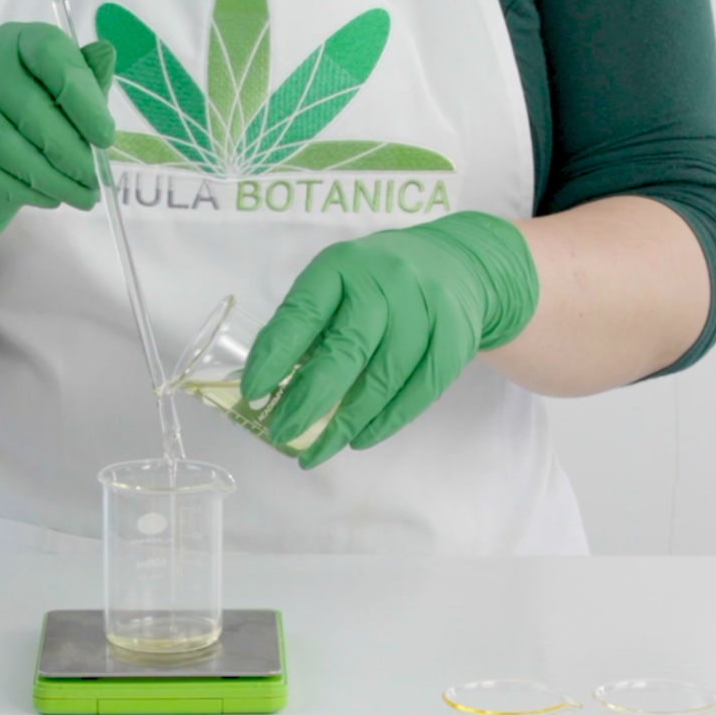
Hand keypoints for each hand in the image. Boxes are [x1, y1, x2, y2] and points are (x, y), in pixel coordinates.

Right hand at [0, 22, 114, 253]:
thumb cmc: (23, 128)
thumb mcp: (60, 103)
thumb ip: (84, 83)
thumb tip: (108, 53)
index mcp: (17, 41)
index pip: (49, 52)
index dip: (80, 95)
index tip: (105, 137)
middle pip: (26, 105)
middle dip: (68, 150)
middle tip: (94, 180)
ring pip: (5, 144)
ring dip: (49, 178)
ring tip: (78, 196)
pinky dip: (21, 190)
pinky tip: (46, 198)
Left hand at [240, 212, 538, 466]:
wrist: (462, 264)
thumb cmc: (381, 281)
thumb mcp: (340, 283)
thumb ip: (309, 324)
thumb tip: (268, 385)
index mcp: (343, 265)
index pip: (303, 313)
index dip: (275, 355)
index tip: (254, 392)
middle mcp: (387, 282)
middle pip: (346, 351)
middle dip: (308, 400)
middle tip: (283, 432)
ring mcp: (426, 310)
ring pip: (383, 381)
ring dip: (345, 424)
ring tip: (316, 450)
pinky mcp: (456, 338)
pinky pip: (418, 393)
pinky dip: (385, 423)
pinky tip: (359, 439)